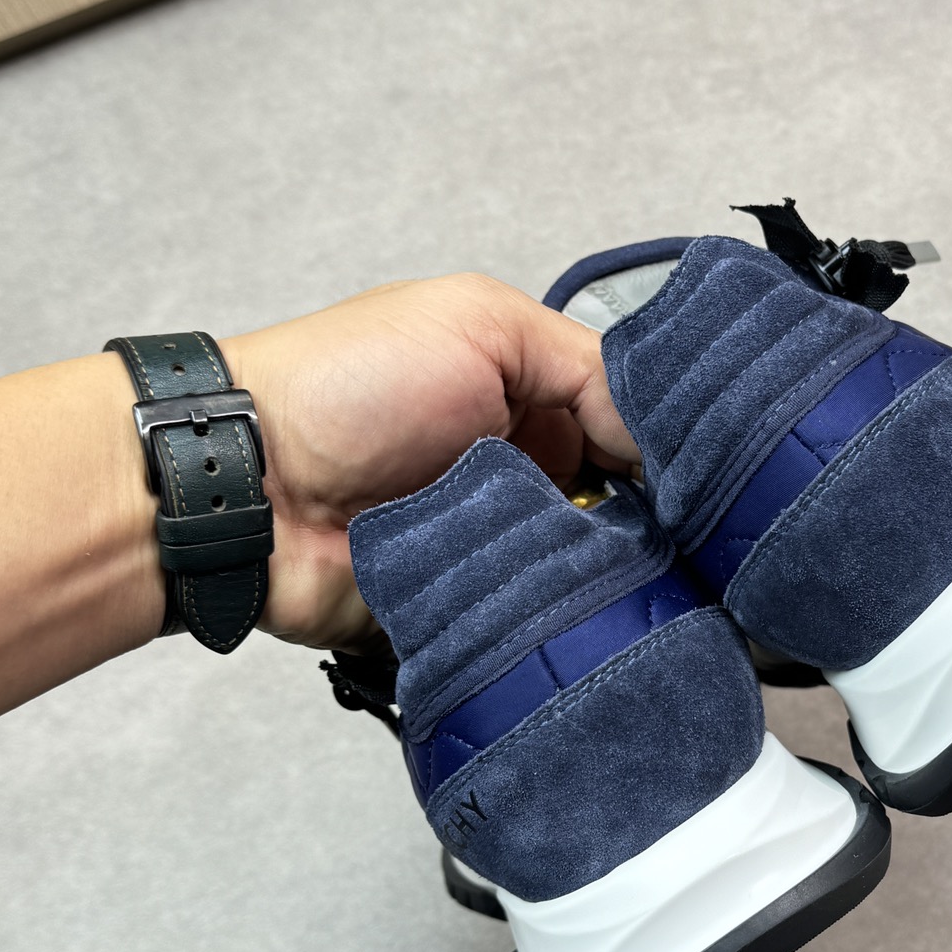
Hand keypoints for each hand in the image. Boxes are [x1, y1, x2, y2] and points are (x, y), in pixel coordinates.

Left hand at [223, 273, 637, 652]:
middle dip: (649, 524)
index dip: (667, 454)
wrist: (248, 484)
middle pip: (624, 513)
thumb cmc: (346, 384)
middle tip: (676, 533)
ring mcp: (496, 548)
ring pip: (589, 575)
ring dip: (600, 569)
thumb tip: (658, 437)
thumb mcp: (480, 324)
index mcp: (527, 402)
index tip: (704, 477)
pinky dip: (552, 619)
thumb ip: (585, 367)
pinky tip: (577, 610)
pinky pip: (533, 627)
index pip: (630, 434)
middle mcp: (520, 477)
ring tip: (616, 568)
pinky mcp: (470, 612)